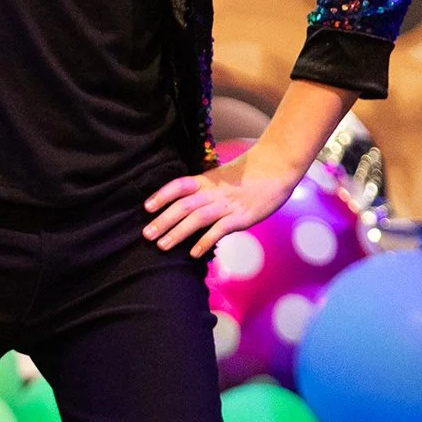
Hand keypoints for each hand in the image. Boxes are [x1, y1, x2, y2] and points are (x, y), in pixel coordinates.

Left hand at [143, 147, 303, 257]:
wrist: (276, 169)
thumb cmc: (247, 176)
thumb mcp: (221, 178)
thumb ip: (204, 190)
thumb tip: (184, 207)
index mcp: (207, 180)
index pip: (179, 186)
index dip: (162, 195)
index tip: (146, 207)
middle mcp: (213, 192)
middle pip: (183, 205)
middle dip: (163, 221)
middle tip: (146, 234)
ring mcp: (227, 204)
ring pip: (197, 218)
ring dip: (177, 233)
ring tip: (162, 246)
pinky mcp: (241, 217)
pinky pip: (219, 230)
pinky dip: (205, 242)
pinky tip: (193, 253)